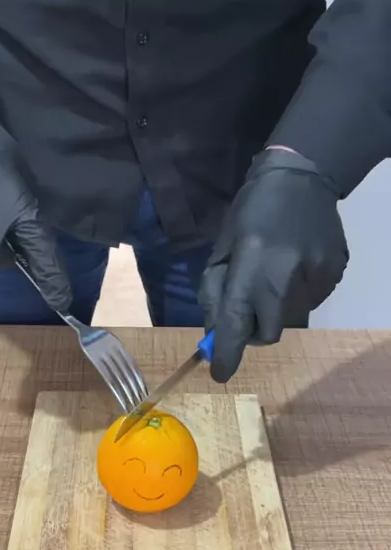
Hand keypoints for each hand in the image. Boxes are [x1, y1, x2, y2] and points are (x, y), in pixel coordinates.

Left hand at [200, 149, 348, 381]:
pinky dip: (294, 296)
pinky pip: (308, 303)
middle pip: (269, 332)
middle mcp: (287, 275)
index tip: (220, 373)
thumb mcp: (223, 245)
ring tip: (274, 275)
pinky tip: (293, 267)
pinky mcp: (334, 275)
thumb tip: (215, 333)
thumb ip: (216, 290)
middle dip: (252, 331)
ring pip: (289, 319)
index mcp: (254, 263)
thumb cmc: (252, 208)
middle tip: (247, 312)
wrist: (304, 177)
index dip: (228, 352)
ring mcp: (317, 276)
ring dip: (274, 310)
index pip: (238, 321)